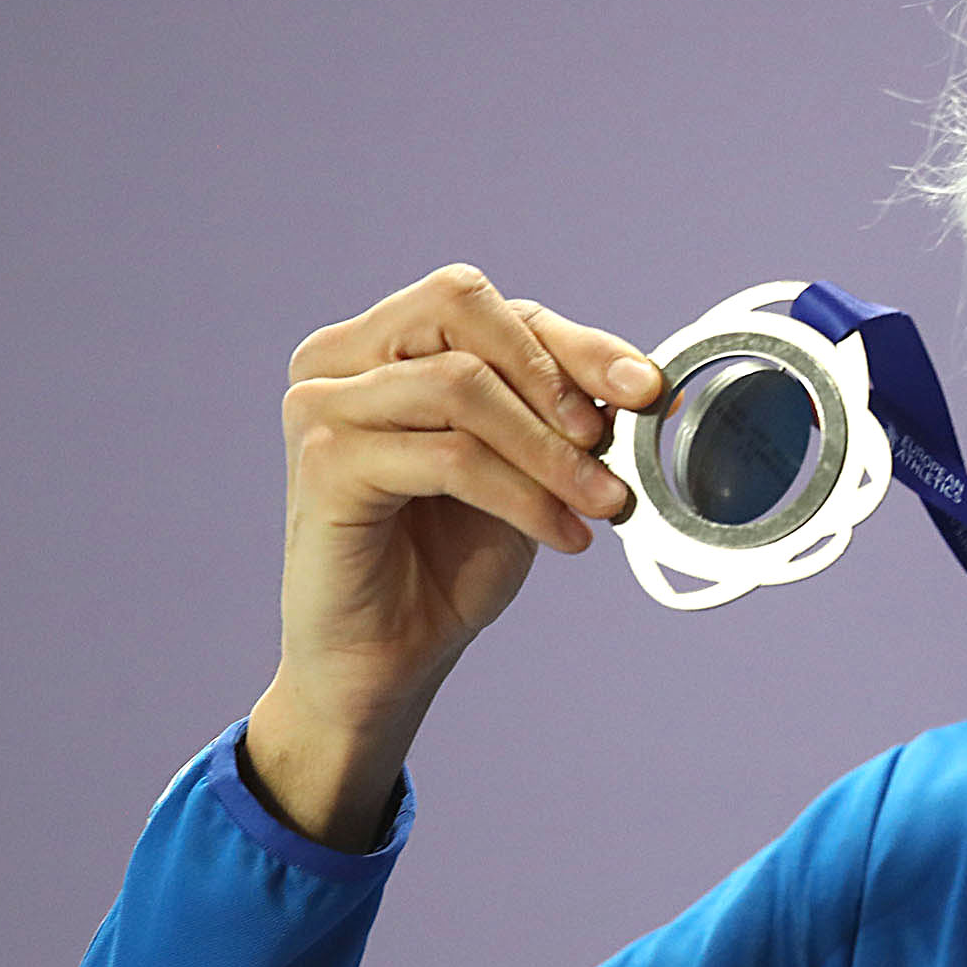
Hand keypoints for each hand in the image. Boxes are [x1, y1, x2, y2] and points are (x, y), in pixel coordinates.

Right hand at [246, 264, 658, 847]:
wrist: (385, 659)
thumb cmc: (447, 559)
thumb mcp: (523, 468)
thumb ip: (559, 413)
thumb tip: (636, 382)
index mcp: (379, 344)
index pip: (489, 307)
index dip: (577, 342)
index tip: (645, 389)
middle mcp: (337, 359)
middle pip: (461, 309)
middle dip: (554, 375)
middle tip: (606, 443)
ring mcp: (321, 406)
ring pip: (462, 387)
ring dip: (550, 450)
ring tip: (601, 503)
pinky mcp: (325, 463)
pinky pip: (451, 457)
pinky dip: (523, 496)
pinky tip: (564, 537)